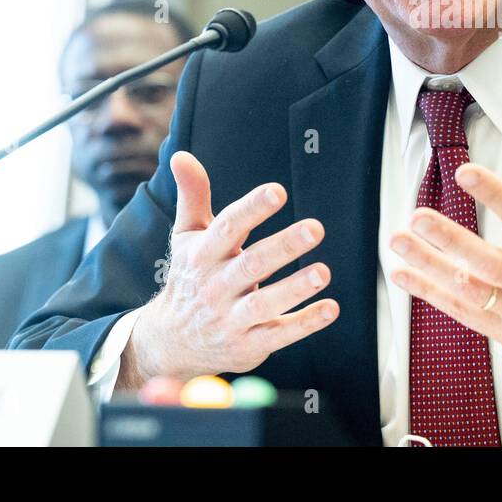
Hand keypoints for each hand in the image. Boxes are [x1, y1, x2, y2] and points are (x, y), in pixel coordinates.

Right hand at [119, 150, 338, 387]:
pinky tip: (330, 308)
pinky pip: (279, 334)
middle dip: (283, 247)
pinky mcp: (249, 344)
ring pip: (265, 303)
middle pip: (251, 265)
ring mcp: (231, 319)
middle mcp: (216, 287)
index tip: (276, 191)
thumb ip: (193, 196)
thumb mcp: (186, 237)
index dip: (251, 209)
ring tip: (323, 272)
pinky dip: (305, 323)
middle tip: (315, 228)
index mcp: (202, 256)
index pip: (227, 228)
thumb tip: (181, 156)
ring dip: (295, 288)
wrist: (172, 341)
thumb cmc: (190, 278)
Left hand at [388, 145, 501, 437]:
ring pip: (468, 288)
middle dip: (450, 239)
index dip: (497, 197)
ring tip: (398, 242)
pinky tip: (405, 275)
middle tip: (418, 216)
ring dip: (429, 266)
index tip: (467, 173)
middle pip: (488, 261)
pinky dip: (432, 295)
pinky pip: (463, 312)